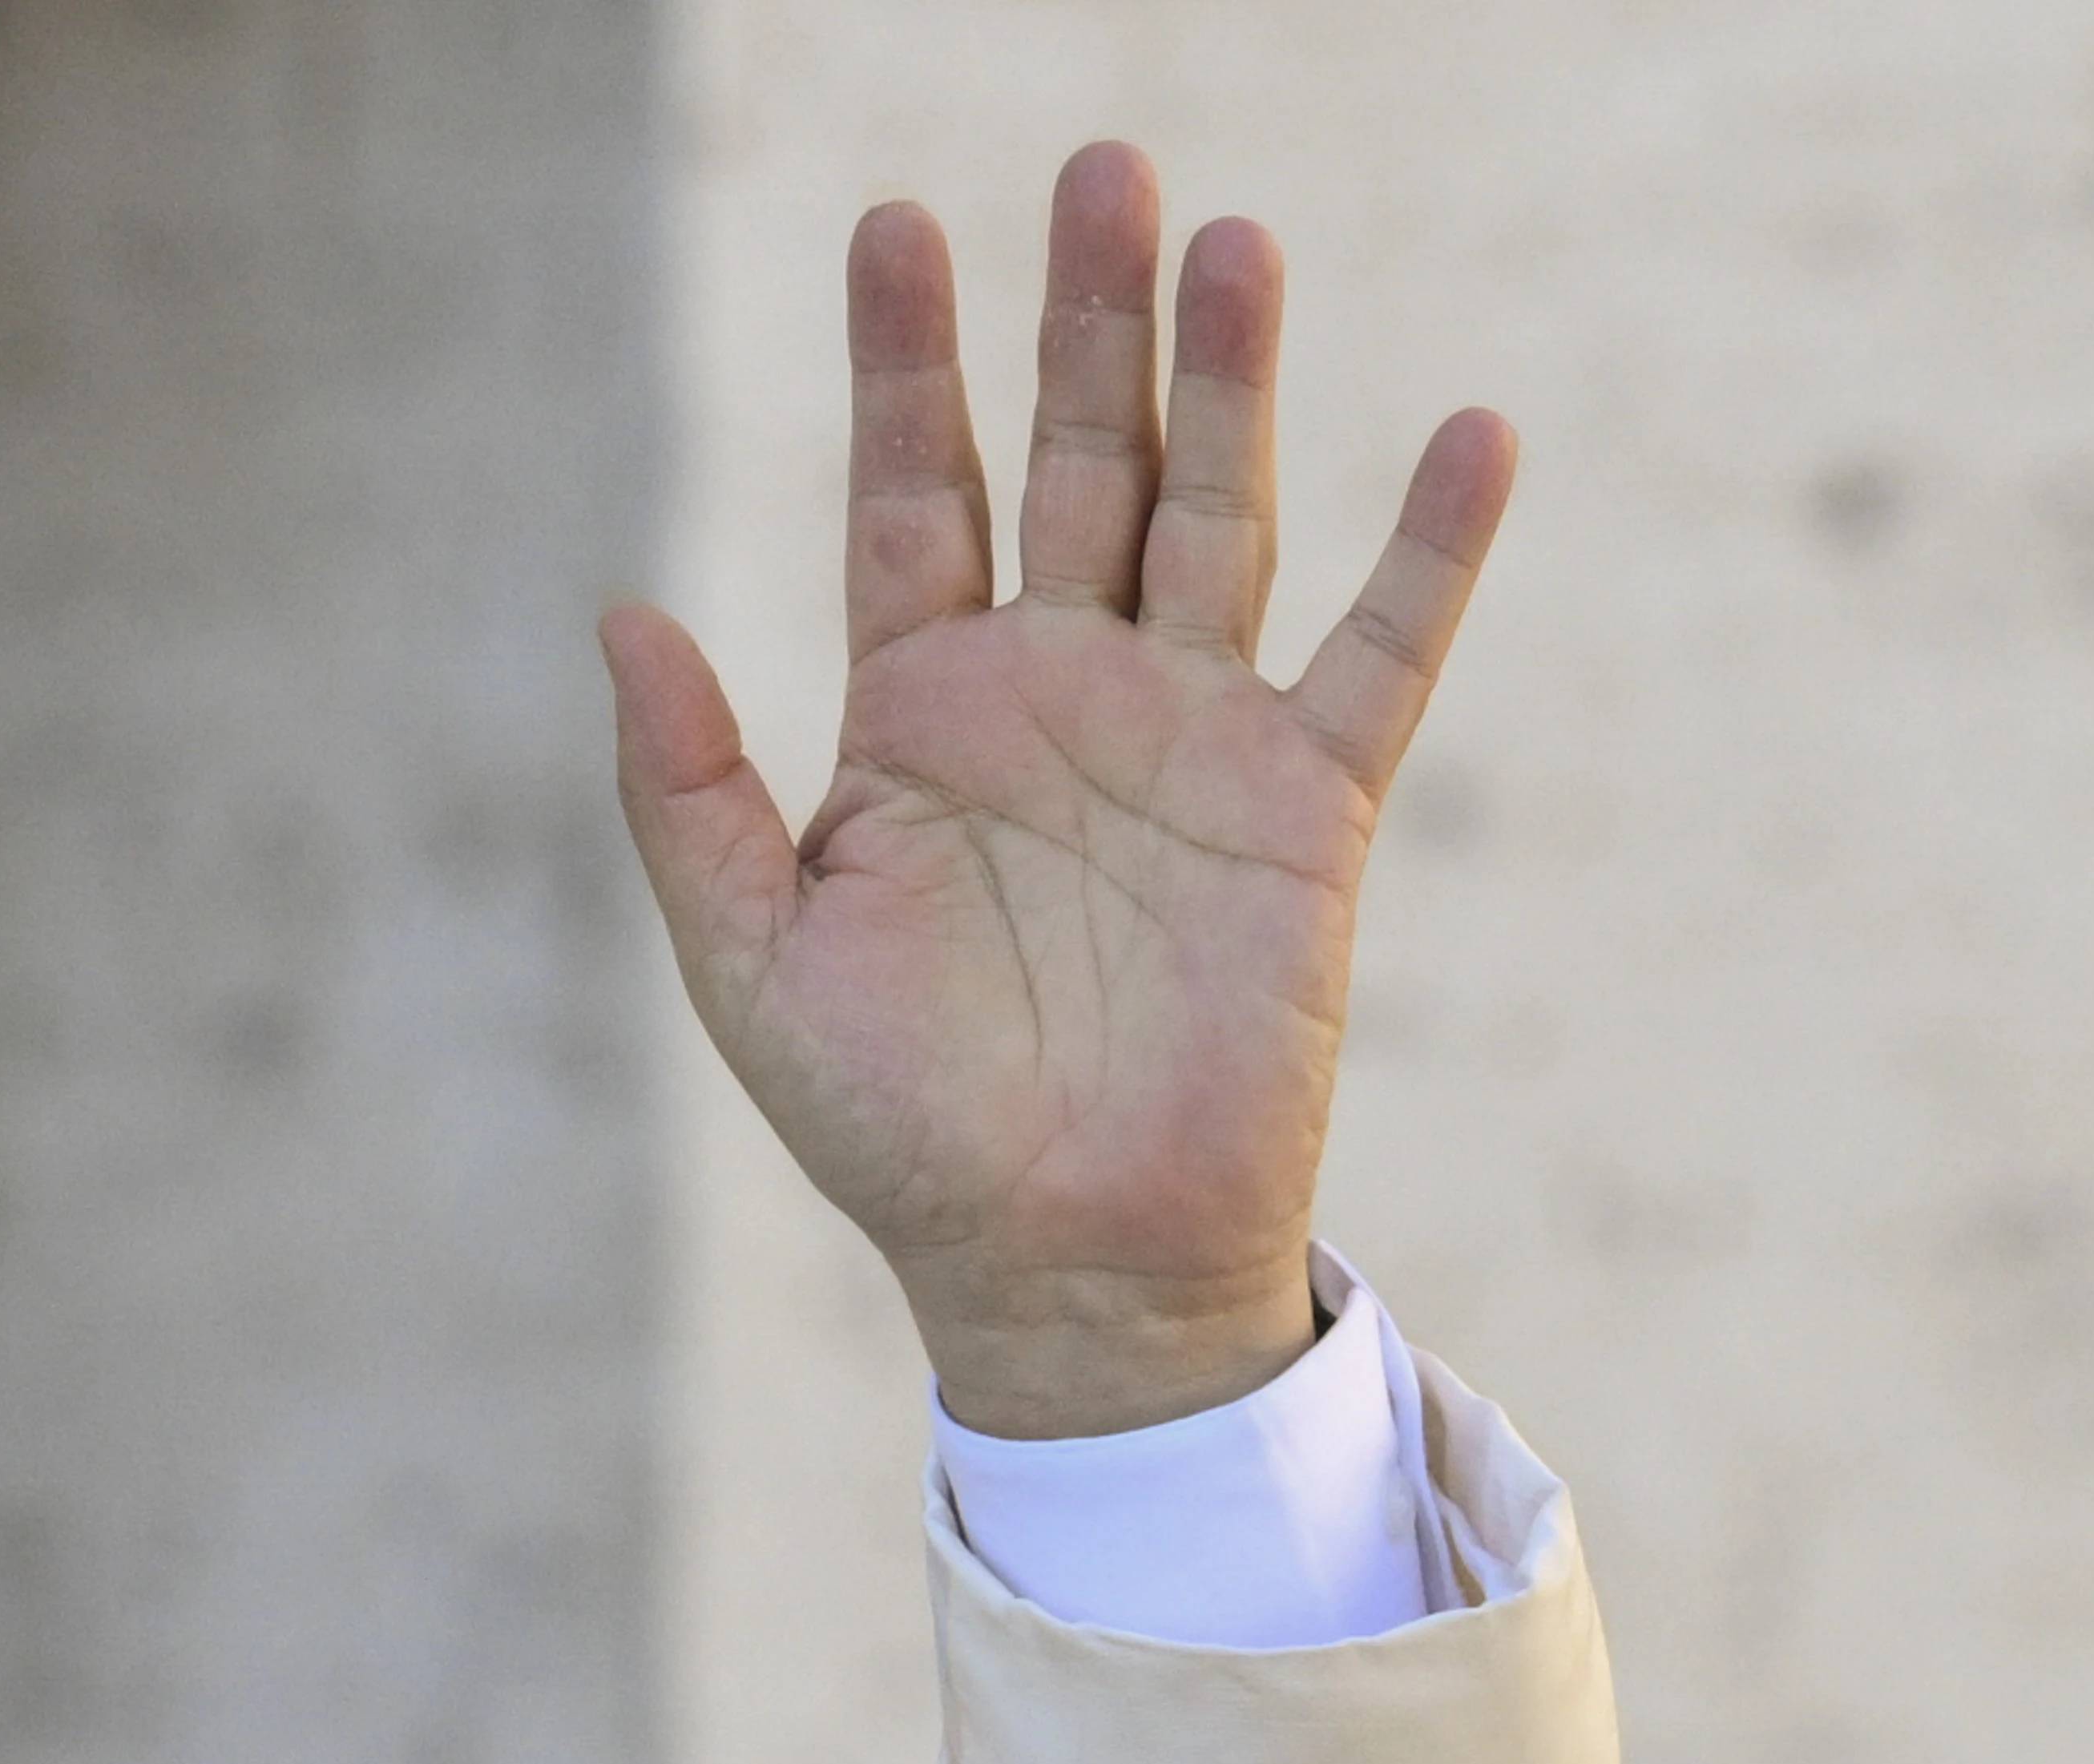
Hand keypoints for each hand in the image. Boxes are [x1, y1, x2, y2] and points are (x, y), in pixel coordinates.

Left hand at [604, 143, 1515, 1440]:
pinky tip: (1471, 429)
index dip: (907, 365)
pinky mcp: (1306, 810)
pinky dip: (1433, 549)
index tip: (897, 226)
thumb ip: (684, 792)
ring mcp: (1190, 738)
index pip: (914, 493)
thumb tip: (622, 612)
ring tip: (1230, 242)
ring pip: (1217, 513)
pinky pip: (1381, 654)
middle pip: (1077, 462)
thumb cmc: (896, 1133)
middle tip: (1099, 168)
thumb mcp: (754, 962)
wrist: (1055, 1266)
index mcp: (919, 715)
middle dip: (1084, 322)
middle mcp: (1059, 694)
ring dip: (1229, 380)